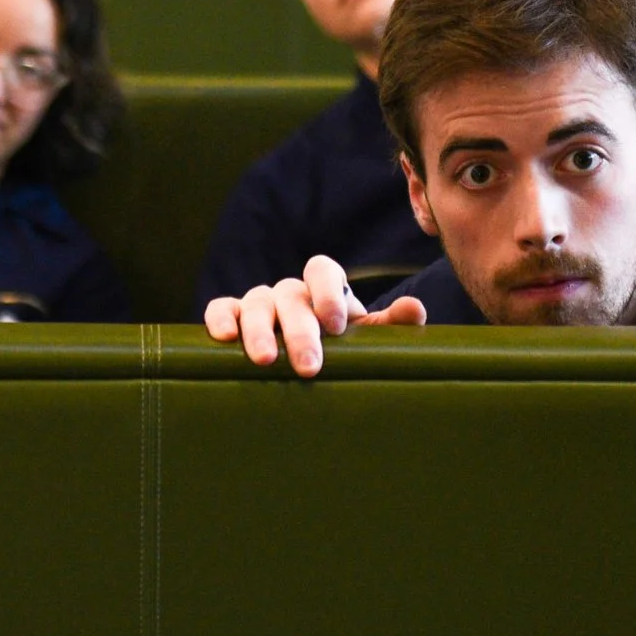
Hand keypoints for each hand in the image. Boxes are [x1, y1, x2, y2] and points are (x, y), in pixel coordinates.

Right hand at [202, 256, 425, 377]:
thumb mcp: (367, 338)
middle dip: (300, 331)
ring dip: (260, 331)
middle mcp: (290, 291)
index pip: (322, 269)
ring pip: (256, 303)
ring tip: (266, 361)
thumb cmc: (342, 349)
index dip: (327, 293)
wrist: (310, 366)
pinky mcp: (232, 317)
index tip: (336, 326)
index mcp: (324, 287)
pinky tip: (224, 338)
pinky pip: (222, 308)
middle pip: (291, 295)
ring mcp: (260, 301)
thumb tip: (414, 309)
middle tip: (310, 366)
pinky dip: (221, 319)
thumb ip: (391, 324)